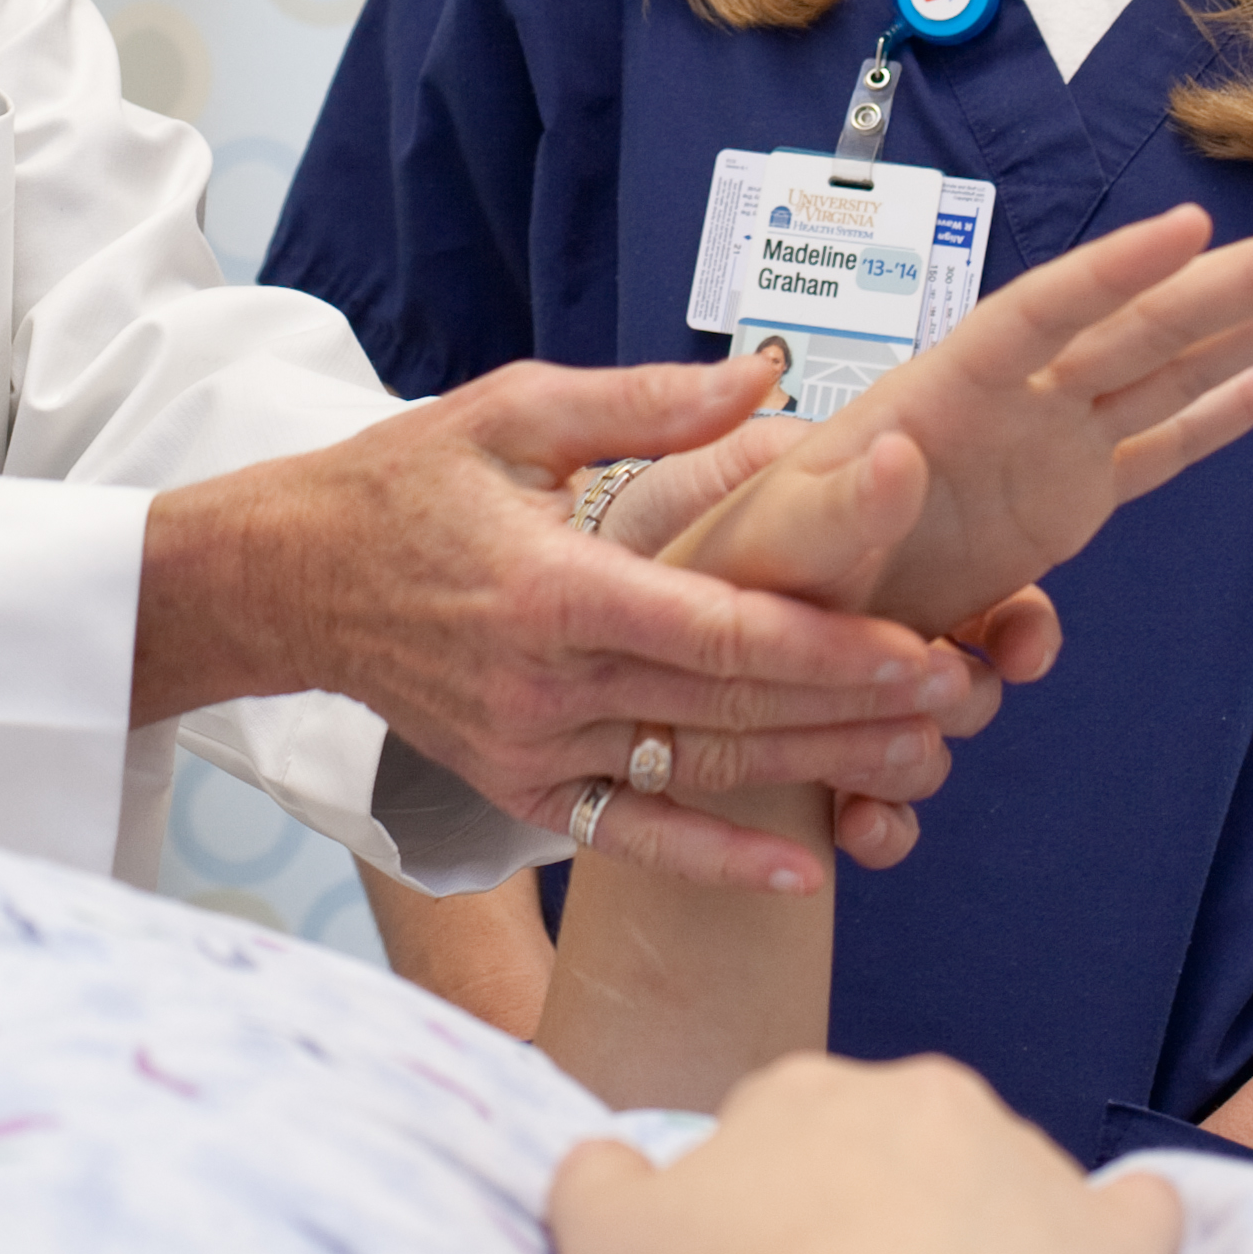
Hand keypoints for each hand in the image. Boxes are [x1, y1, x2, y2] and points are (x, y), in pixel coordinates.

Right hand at [137, 358, 993, 894]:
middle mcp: (545, 685)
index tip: (921, 646)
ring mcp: (531, 750)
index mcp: (554, 586)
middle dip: (857, 709)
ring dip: (819, 774)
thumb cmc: (406, 483)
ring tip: (927, 763)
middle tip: (965, 694)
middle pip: (730, 712)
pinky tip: (805, 873)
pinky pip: (633, 837)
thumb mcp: (515, 410)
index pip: (717, 631)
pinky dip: (718, 861)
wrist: (287, 580)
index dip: (827, 647)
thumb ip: (648, 405)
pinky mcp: (518, 789)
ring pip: (701, 775)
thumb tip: (772, 380)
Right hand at [547, 1053, 1176, 1253]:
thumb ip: (593, 1180)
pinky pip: (1140, 1218)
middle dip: (883, 1206)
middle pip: (902, 1142)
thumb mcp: (602, 1245)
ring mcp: (1031, 1163)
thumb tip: (602, 1159)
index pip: (785, 1122)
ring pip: (1011, 1185)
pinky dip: (1126, 1241)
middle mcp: (924, 1099)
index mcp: (803, 1092)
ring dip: (989, 1239)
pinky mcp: (1117, 1241)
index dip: (772, 1201)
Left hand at [668, 209, 1252, 643]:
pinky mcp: (1064, 509)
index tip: (1195, 227)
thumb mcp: (770, 545)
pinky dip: (1227, 411)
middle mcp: (1006, 408)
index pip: (1037, 319)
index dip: (1116, 275)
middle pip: (1140, 329)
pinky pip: (1163, 448)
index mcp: (936, 400)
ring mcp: (1043, 452)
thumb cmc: (745, 575)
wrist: (763, 639)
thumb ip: (832, 509)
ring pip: (1170, 372)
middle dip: (1239, 286)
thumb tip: (897, 454)